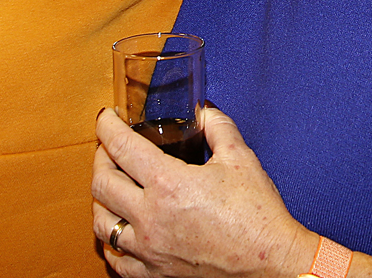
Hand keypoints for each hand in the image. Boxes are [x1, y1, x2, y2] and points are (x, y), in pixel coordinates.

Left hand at [92, 107, 311, 277]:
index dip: (107, 127)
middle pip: (101, 183)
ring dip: (100, 201)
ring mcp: (150, 249)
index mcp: (169, 184)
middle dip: (100, 159)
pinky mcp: (156, 274)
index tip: (105, 119)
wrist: (271, 262)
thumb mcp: (240, 158)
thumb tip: (205, 110)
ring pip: (102, 223)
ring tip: (110, 188)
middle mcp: (151, 217)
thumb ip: (218, 126)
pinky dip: (113, 244)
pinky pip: (118, 261)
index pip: (121, 147)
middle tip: (108, 149)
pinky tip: (120, 232)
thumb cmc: (257, 214)